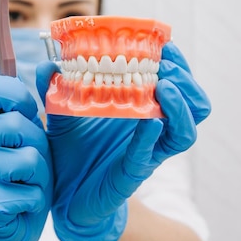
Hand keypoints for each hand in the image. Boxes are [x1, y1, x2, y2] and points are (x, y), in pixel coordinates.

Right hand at [0, 72, 52, 240]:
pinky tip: (19, 203)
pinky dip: (35, 199)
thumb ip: (25, 101)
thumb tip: (39, 63)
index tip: (25, 110)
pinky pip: (29, 191)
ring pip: (27, 160)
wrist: (7, 224)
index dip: (16, 95)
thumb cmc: (19, 169)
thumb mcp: (25, 130)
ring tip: (25, 181)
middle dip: (37, 144)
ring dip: (40, 174)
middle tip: (26, 159)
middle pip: (17, 124)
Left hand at [35, 42, 210, 240]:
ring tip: (164, 87)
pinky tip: (151, 121)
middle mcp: (152, 130)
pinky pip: (152, 153)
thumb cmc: (71, 152)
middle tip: (164, 64)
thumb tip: (47, 64)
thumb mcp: (61, 115)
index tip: (164, 43)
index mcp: (142, 110)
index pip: (176, 83)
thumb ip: (55, 89)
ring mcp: (147, 152)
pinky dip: (152, 136)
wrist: (64, 197)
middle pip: (193, 103)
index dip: (177, 63)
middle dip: (183, 79)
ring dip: (180, 105)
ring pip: (186, 131)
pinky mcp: (134, 173)